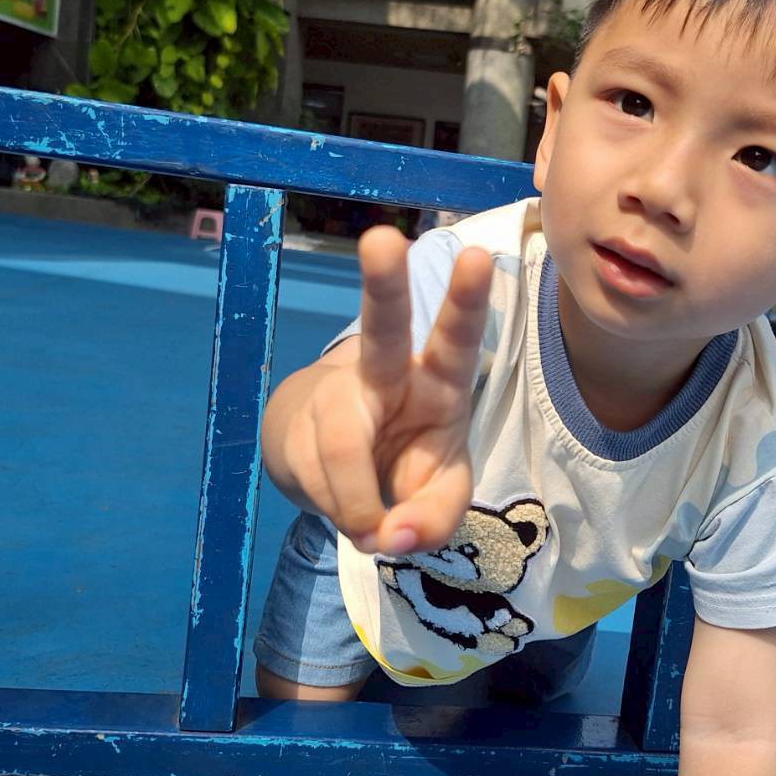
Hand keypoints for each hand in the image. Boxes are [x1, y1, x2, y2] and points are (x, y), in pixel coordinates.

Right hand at [289, 224, 492, 555]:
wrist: (332, 466)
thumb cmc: (405, 464)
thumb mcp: (438, 497)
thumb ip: (433, 518)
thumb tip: (391, 536)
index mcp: (441, 381)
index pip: (457, 339)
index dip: (467, 301)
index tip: (480, 256)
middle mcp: (388, 373)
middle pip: (384, 328)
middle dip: (383, 284)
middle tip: (382, 239)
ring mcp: (335, 392)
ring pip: (343, 450)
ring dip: (356, 504)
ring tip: (368, 523)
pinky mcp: (295, 420)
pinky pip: (313, 477)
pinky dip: (333, 509)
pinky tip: (341, 502)